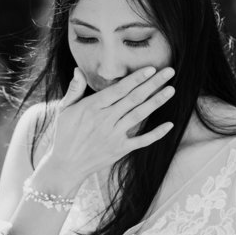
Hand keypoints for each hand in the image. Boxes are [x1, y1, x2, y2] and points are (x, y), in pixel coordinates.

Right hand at [40, 66, 175, 189]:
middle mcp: (105, 120)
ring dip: (157, 102)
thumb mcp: (64, 109)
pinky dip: (156, 133)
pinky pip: (142, 140)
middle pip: (134, 98)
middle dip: (153, 84)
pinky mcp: (120, 149)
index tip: (151, 68)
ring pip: (139, 115)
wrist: (65, 165)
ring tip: (171, 90)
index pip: (119, 89)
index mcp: (91, 107)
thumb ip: (74, 89)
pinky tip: (170, 124)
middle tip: (169, 72)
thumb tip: (78, 69)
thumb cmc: (64, 134)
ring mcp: (114, 136)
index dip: (136, 78)